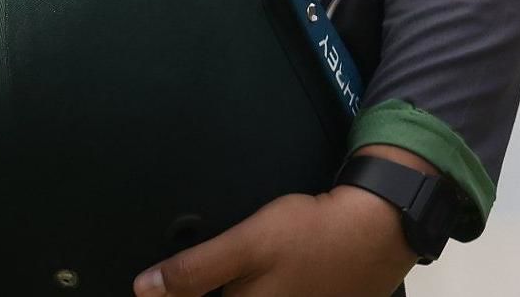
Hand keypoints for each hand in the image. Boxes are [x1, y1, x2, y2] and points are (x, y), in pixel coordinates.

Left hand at [133, 179, 418, 296]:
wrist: (376, 229)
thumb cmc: (309, 235)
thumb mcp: (249, 244)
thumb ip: (196, 270)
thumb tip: (143, 290)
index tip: (158, 288)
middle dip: (202, 292)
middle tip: (182, 279)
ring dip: (223, 290)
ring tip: (216, 279)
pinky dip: (251, 289)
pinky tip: (252, 279)